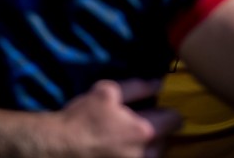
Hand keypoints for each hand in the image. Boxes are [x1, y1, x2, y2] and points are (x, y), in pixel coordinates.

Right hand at [50, 79, 181, 157]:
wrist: (58, 149)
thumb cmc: (82, 118)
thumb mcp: (107, 92)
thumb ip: (137, 87)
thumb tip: (159, 83)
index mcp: (145, 131)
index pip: (175, 121)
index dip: (167, 113)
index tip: (157, 111)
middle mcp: (146, 156)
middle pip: (166, 142)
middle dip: (156, 133)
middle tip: (137, 127)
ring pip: (153, 157)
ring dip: (146, 149)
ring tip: (125, 142)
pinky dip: (133, 157)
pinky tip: (117, 152)